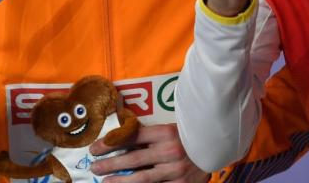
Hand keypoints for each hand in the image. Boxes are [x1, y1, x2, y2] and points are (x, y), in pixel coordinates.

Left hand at [90, 123, 208, 182]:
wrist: (215, 149)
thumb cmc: (188, 138)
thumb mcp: (171, 130)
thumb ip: (150, 135)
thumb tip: (120, 138)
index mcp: (167, 132)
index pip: (133, 136)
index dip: (111, 142)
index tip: (95, 148)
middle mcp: (170, 151)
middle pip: (133, 158)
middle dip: (110, 163)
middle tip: (94, 167)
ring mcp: (175, 170)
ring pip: (141, 178)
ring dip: (120, 180)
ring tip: (105, 181)